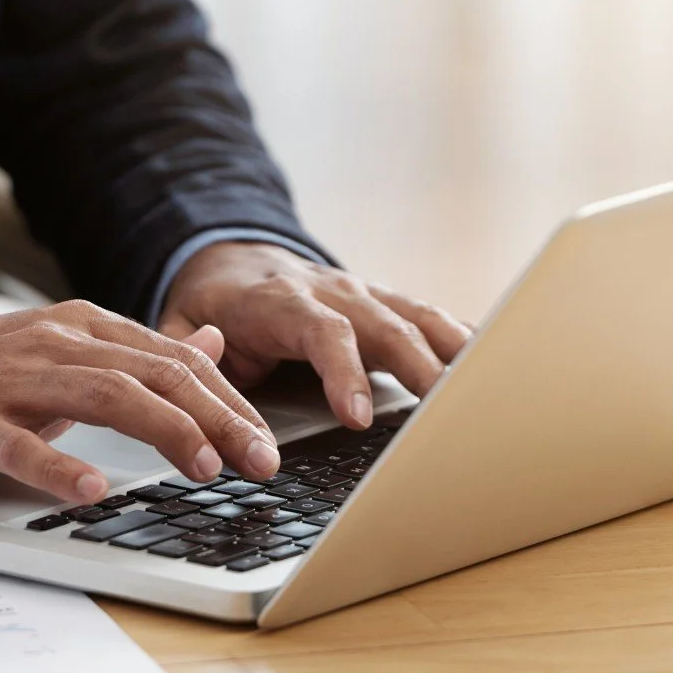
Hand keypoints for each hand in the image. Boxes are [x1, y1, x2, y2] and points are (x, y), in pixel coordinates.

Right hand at [0, 300, 280, 502]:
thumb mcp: (65, 349)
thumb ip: (139, 351)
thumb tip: (213, 343)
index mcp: (83, 325)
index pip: (174, 359)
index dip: (228, 400)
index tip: (265, 440)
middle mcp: (56, 342)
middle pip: (154, 374)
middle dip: (218, 417)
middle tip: (260, 461)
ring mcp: (12, 380)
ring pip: (104, 395)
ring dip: (163, 431)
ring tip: (205, 469)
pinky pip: (20, 444)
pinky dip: (59, 465)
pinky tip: (92, 489)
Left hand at [159, 243, 472, 429]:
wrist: (233, 255)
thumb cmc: (210, 303)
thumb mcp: (177, 324)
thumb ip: (188, 347)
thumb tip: (208, 370)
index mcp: (281, 301)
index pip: (322, 332)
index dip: (342, 371)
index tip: (356, 416)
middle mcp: (332, 292)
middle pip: (386, 326)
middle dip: (420, 368)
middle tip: (448, 415)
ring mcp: (364, 294)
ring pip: (418, 318)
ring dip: (453, 354)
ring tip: (487, 392)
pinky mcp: (384, 303)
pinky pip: (431, 317)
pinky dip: (462, 340)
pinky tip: (495, 366)